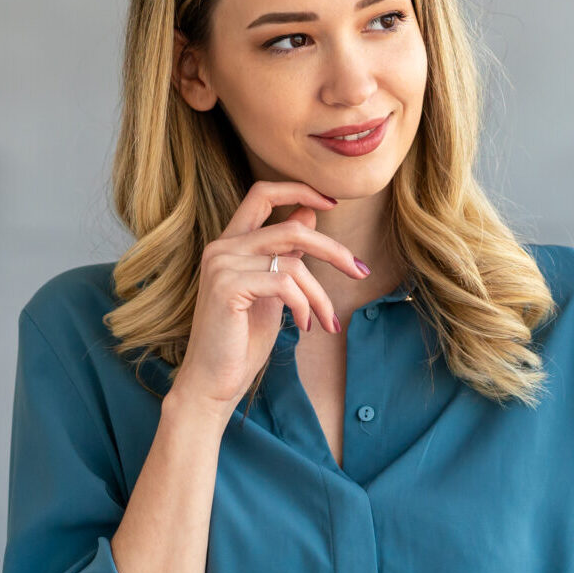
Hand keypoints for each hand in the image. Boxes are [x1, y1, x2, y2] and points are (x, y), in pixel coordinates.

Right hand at [168, 181, 367, 422]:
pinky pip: (285, 283)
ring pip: (293, 261)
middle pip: (291, 228)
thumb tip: (309, 214)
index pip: (263, 193)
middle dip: (332, 249)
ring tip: (327, 321)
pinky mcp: (227, 287)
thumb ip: (285, 254)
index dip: (300, 189)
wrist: (213, 383)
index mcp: (229, 243)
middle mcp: (221, 247)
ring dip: (320, 295)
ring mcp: (221, 265)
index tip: (333, 201)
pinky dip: (304, 305)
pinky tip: (304, 326)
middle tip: (360, 271)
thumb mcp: (272, 291)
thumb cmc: (241, 342)